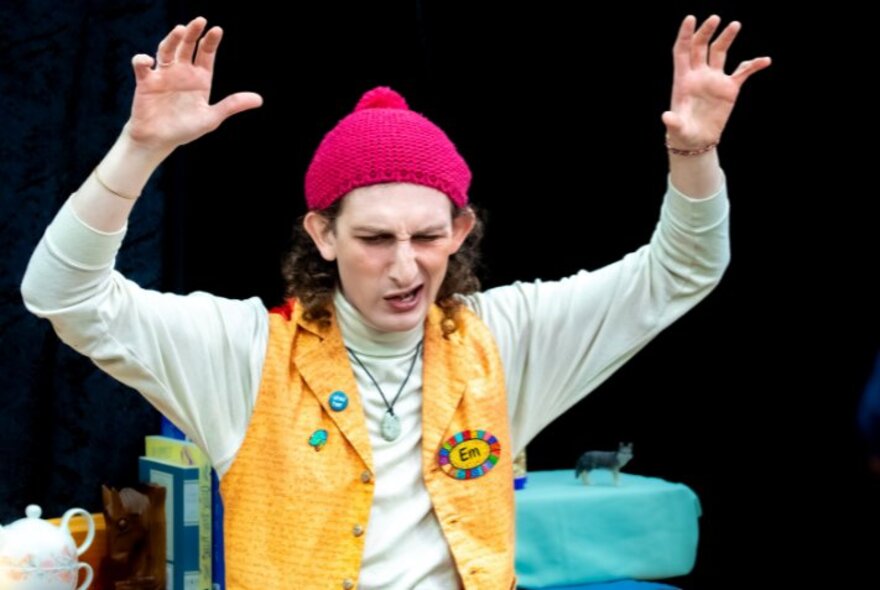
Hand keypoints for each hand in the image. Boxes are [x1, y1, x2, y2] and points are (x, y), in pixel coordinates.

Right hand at [125, 17, 262, 151]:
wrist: (159, 140)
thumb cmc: (185, 129)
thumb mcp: (212, 118)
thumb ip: (232, 105)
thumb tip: (259, 99)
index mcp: (200, 78)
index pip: (206, 54)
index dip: (211, 41)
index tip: (217, 30)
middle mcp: (182, 72)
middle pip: (187, 46)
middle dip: (193, 33)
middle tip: (200, 21)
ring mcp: (163, 74)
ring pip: (166, 50)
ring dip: (171, 39)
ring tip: (180, 30)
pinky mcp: (146, 82)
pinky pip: (142, 66)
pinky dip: (142, 60)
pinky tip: (148, 61)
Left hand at [662, 15, 770, 150]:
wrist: (697, 141)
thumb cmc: (683, 134)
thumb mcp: (677, 129)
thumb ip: (673, 122)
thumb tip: (666, 117)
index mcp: (683, 80)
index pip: (682, 51)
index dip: (685, 34)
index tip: (690, 18)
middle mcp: (698, 75)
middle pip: (701, 46)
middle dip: (706, 32)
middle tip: (715, 19)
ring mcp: (714, 80)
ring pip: (720, 53)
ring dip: (726, 38)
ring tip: (735, 25)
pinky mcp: (729, 89)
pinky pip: (743, 72)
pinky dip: (753, 65)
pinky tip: (765, 61)